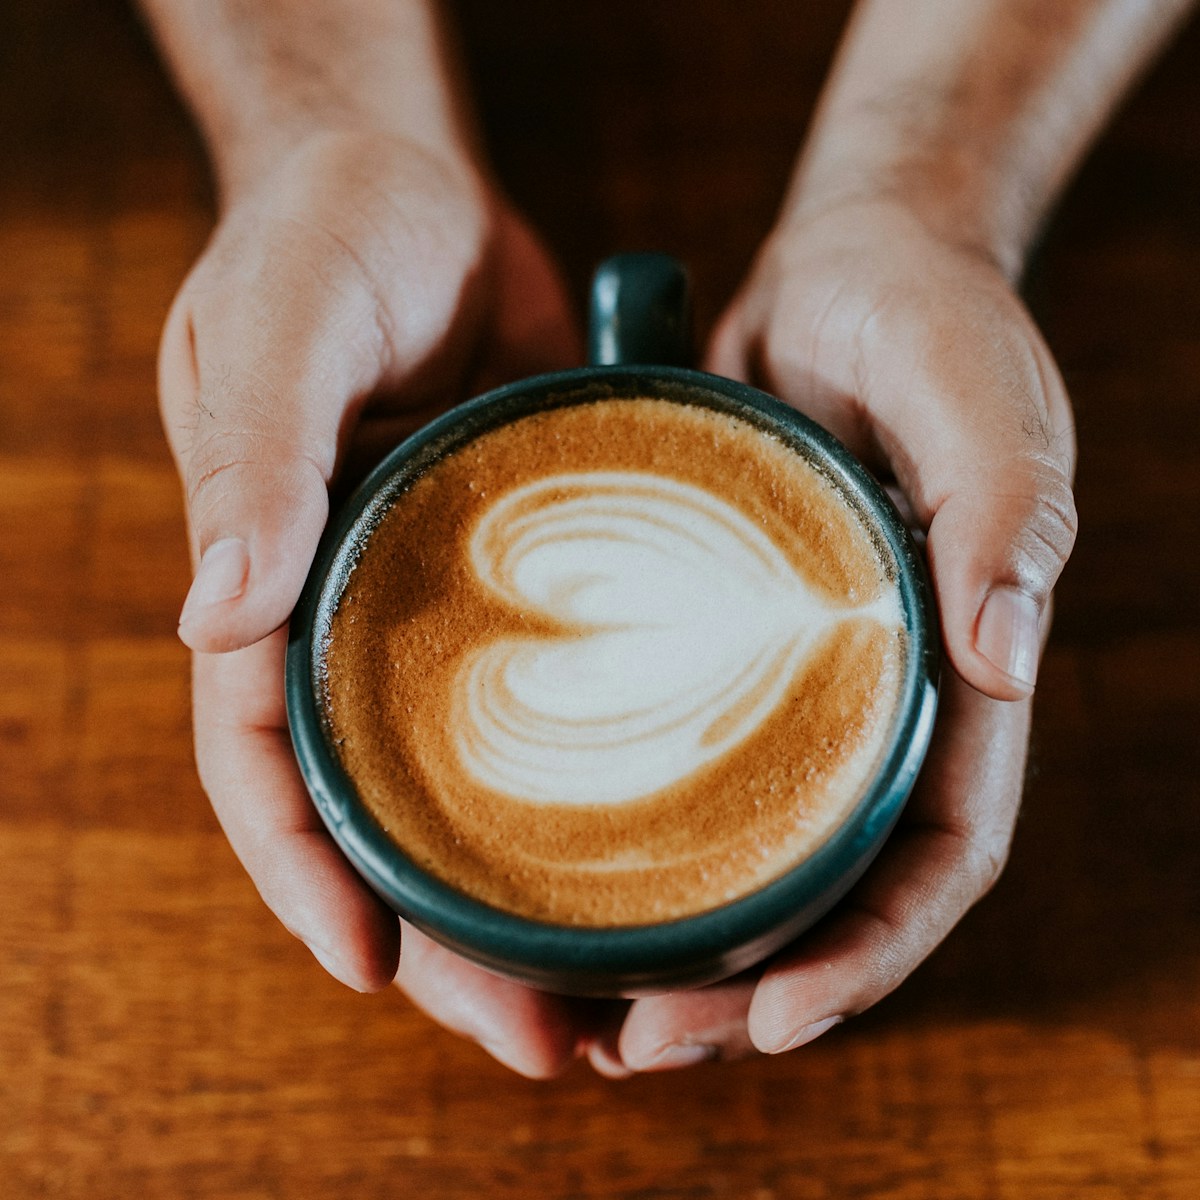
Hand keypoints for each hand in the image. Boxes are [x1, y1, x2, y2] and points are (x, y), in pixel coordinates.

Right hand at [161, 131, 589, 1076]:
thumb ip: (251, 465)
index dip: (308, 874)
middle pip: (391, 813)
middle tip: (541, 1036)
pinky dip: (603, 785)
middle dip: (448, 934)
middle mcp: (359, 622)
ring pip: (484, 785)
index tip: (372, 964)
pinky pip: (569, 698)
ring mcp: (447, 609)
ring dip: (537, 895)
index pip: (267, 764)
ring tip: (612, 998)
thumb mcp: (273, 332)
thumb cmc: (318, 240)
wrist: (407, 181)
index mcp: (276, 590)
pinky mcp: (533, 575)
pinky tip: (671, 849)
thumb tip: (213, 621)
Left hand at [585, 199, 1076, 1073]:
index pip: (938, 853)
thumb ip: (1008, 514)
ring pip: (754, 846)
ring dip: (691, 937)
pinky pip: (689, 760)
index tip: (784, 1018)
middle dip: (760, 982)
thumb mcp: (980, 395)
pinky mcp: (722, 640)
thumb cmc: (931, 321)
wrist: (851, 270)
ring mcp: (797, 676)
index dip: (875, 951)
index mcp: (956, 671)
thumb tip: (1005, 657)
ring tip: (600, 1003)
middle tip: (651, 1042)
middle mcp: (878, 695)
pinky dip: (641, 834)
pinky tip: (563, 870)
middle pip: (834, 884)